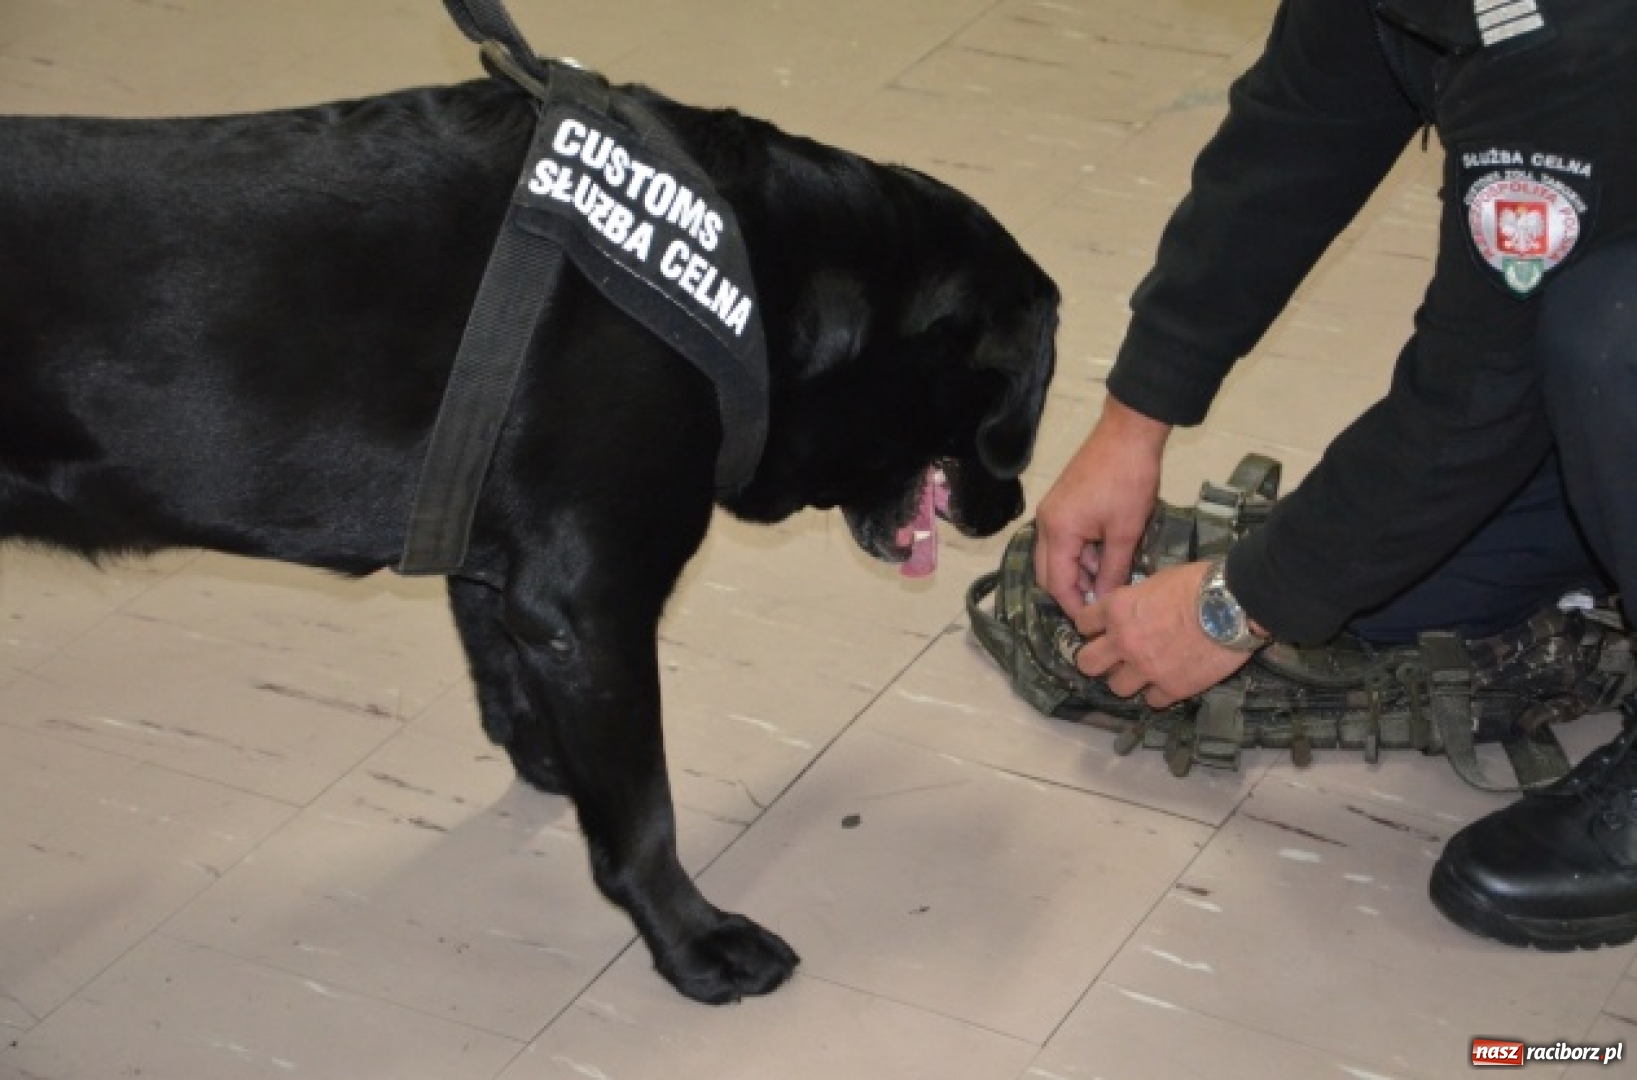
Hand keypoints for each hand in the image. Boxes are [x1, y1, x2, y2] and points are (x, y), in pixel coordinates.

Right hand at [1034, 396, 1169, 618]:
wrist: (1128, 433)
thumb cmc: (1129, 481)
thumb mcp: (1126, 532)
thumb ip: (1113, 570)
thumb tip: (1105, 600)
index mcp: (1057, 531)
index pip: (1056, 583)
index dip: (1073, 606)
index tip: (1091, 622)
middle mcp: (1045, 522)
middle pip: (1047, 571)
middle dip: (1070, 591)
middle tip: (1098, 605)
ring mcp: (1051, 511)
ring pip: (1055, 555)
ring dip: (1077, 571)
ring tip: (1109, 578)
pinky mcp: (1062, 503)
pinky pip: (1063, 539)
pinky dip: (1080, 553)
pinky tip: (1105, 555)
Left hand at [1074, 561, 1254, 707]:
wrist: (1234, 605)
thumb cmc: (1199, 583)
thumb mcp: (1157, 580)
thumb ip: (1136, 599)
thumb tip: (1135, 607)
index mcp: (1117, 609)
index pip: (1082, 623)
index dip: (1091, 626)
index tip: (1100, 628)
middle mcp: (1123, 641)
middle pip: (1087, 663)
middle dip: (1097, 660)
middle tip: (1113, 657)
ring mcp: (1146, 668)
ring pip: (1116, 687)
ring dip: (1128, 679)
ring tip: (1143, 671)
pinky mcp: (1172, 688)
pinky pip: (1152, 701)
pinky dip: (1158, 692)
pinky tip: (1168, 680)